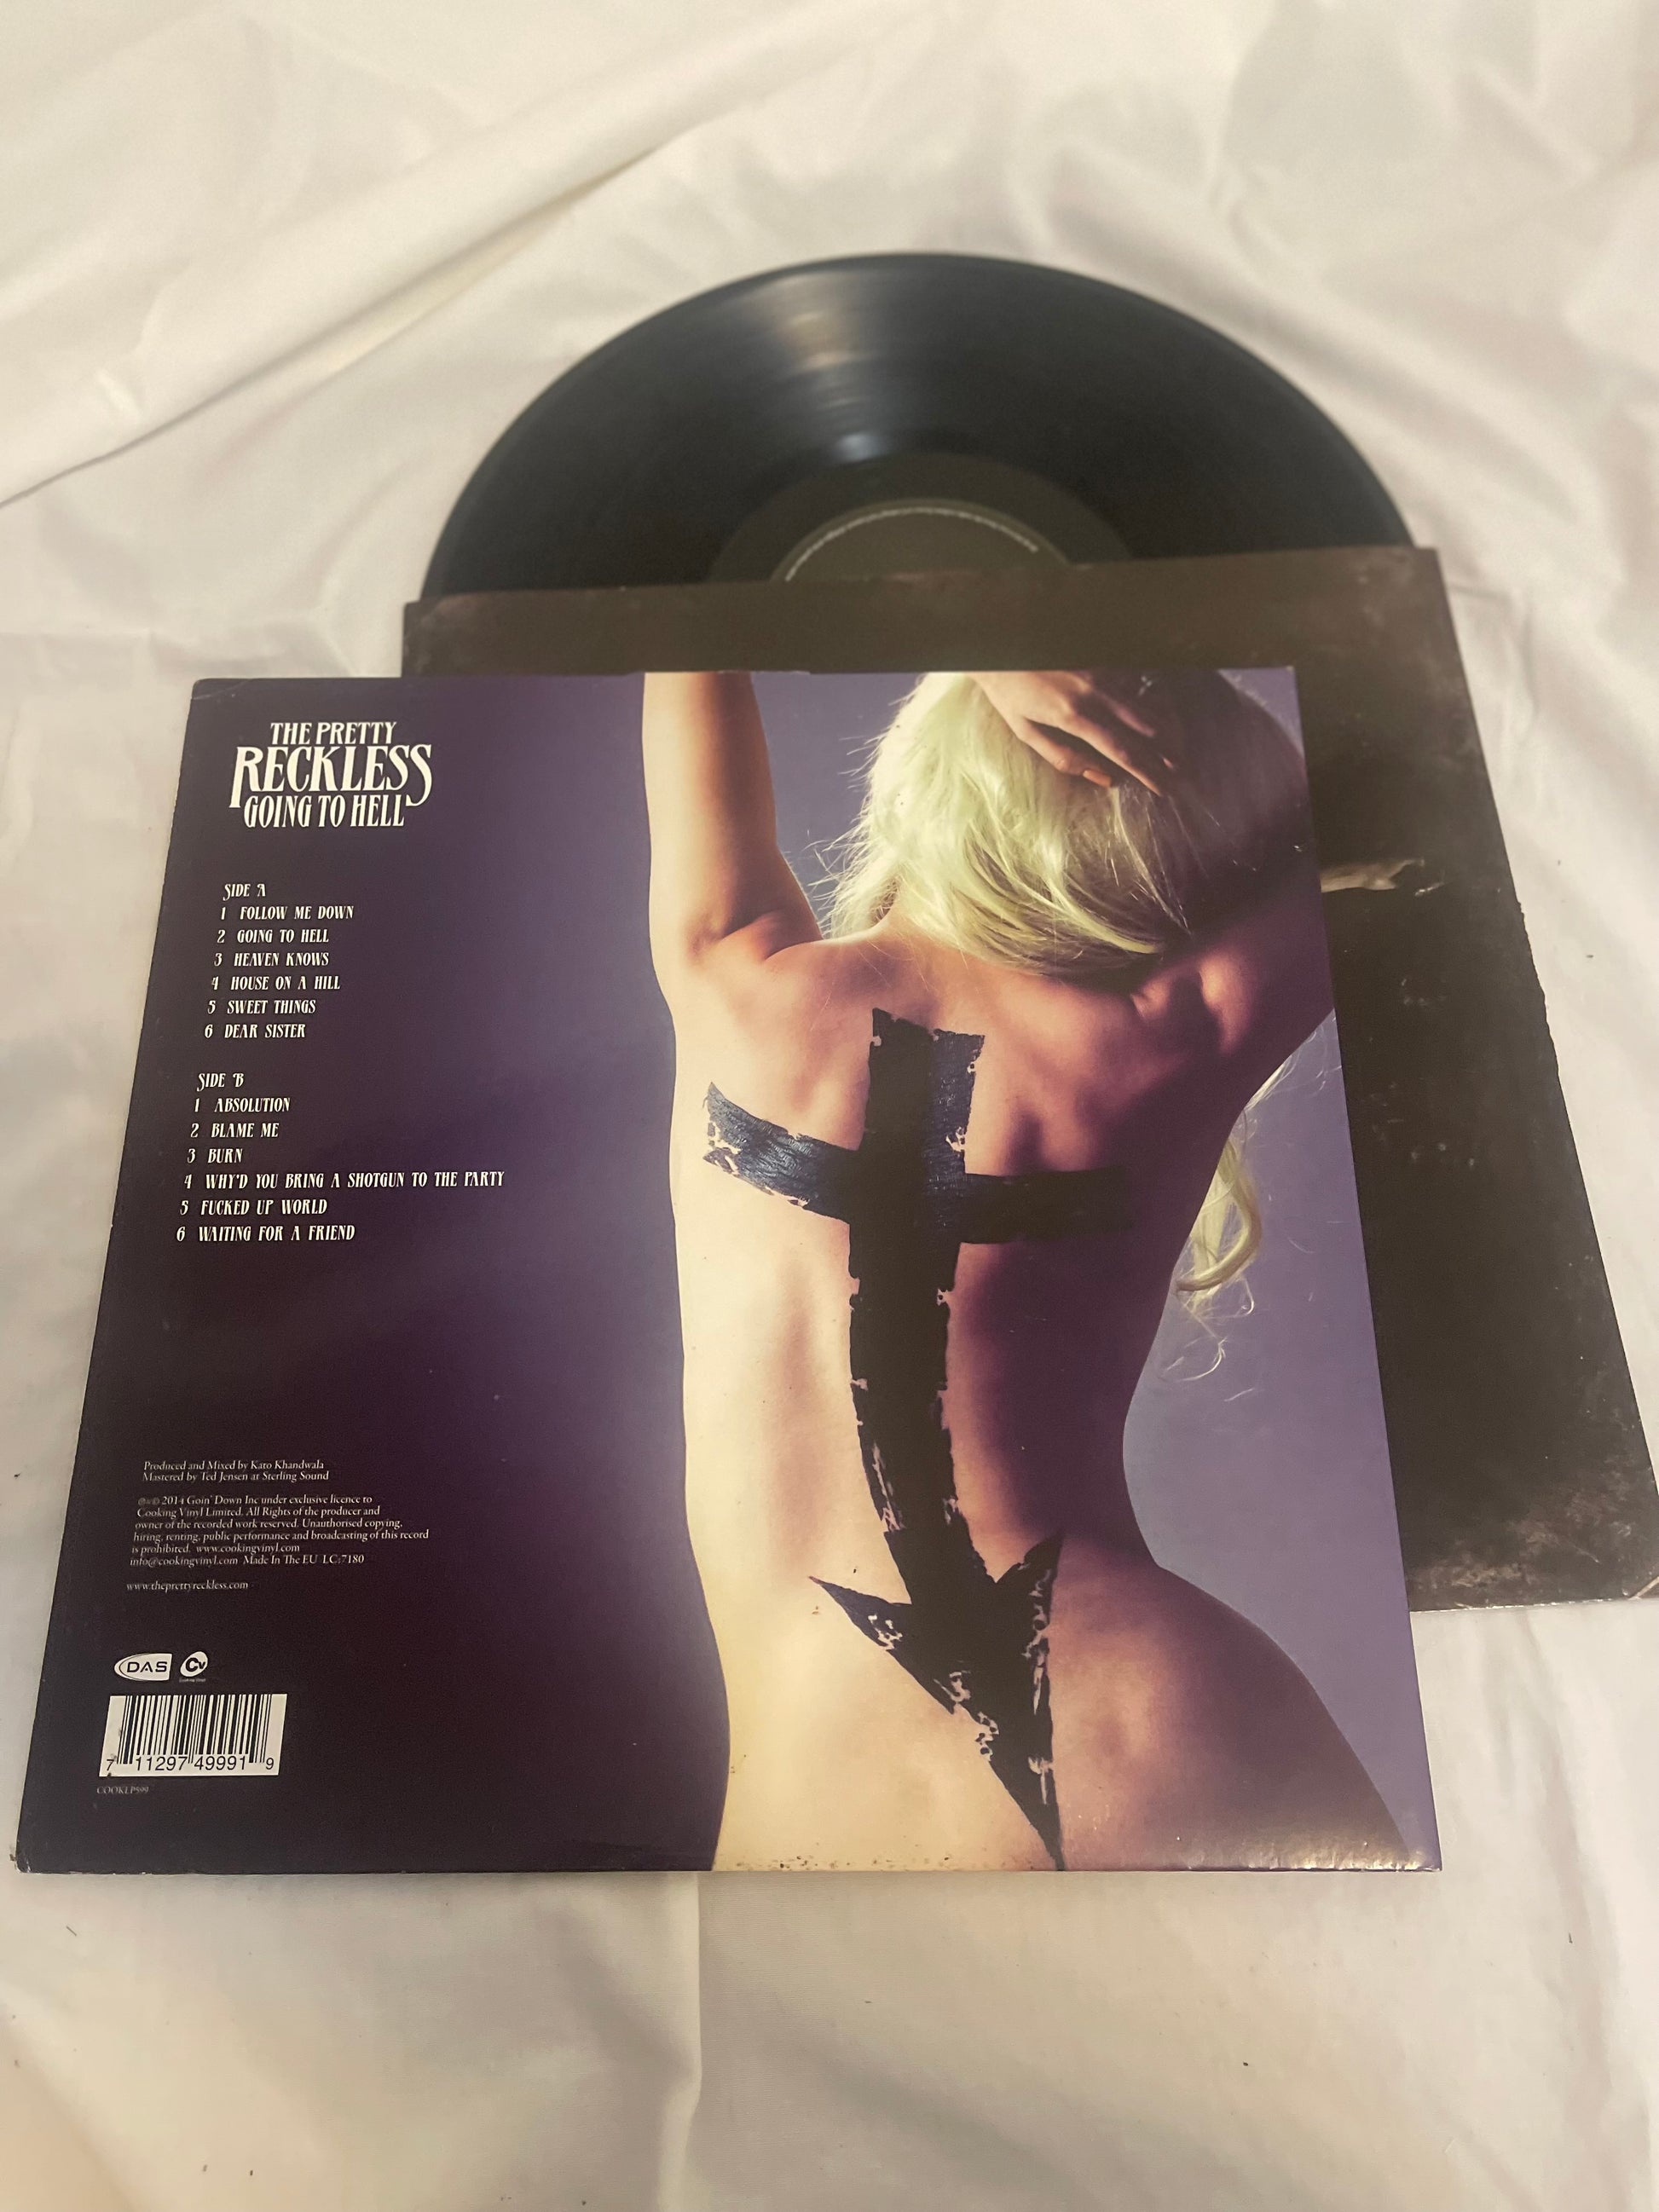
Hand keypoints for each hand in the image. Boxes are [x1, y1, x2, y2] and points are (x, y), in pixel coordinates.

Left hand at [967, 670, 1180, 795]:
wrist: (999, 643)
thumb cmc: (1008, 693)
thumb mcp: (1026, 732)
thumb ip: (1064, 757)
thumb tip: (1103, 778)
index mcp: (1073, 716)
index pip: (1121, 752)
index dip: (1147, 772)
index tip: (1164, 788)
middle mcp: (1094, 692)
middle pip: (1143, 728)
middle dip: (1165, 753)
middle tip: (1181, 772)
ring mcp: (1101, 671)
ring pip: (1144, 705)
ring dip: (1164, 730)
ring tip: (1178, 750)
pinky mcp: (1102, 658)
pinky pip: (1134, 684)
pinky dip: (1149, 703)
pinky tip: (1159, 718)